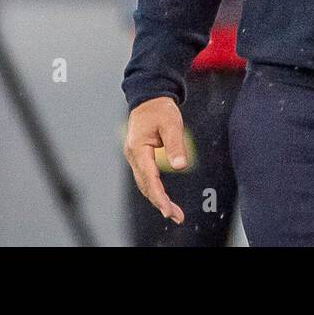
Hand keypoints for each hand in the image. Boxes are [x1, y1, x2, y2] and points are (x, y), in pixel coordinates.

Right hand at [123, 96, 187, 223]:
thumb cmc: (160, 109)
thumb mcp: (172, 124)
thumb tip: (180, 166)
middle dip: (160, 203)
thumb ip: (175, 145)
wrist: (149, 97)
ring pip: (144, 184)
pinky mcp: (139, 156)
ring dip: (157, 199)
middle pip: (145, 185)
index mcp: (138, 148)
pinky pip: (145, 177)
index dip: (159, 196)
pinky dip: (154, 189)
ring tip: (173, 213)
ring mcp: (134, 157)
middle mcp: (133, 155)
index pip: (149, 178)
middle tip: (177, 217)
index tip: (168, 210)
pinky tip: (164, 198)